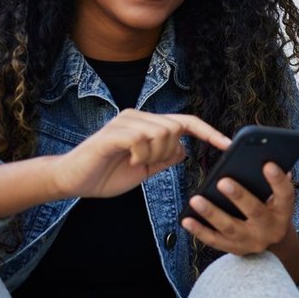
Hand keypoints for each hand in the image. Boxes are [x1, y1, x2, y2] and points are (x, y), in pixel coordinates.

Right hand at [50, 111, 229, 199]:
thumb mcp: (144, 169)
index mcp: (147, 125)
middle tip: (147, 162)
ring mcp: (125, 122)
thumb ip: (164, 158)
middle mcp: (138, 117)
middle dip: (168, 151)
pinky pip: (142, 138)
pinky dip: (140, 154)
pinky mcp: (113, 131)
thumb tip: (184, 150)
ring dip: (154, 154)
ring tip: (135, 161)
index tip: (228, 145)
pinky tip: (129, 160)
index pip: (186, 123)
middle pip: (176, 128)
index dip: (209, 132)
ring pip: (162, 132)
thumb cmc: (105, 175)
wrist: (71, 180)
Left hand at [182, 160, 298, 275]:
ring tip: (196, 200)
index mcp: (284, 211)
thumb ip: (274, 182)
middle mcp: (270, 228)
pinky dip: (200, 231)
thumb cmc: (272, 210)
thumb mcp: (278, 198)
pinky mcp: (235, 249)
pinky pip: (215, 240)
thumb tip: (267, 159)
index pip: (285, 194)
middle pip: (255, 212)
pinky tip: (187, 220)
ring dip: (212, 213)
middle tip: (223, 181)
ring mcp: (252, 241)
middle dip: (239, 196)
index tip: (268, 164)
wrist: (270, 241)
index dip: (278, 180)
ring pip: (230, 228)